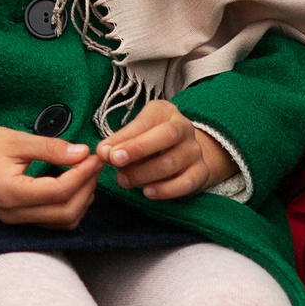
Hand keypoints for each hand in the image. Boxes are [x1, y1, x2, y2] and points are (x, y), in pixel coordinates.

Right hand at [0, 122, 99, 225]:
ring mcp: (14, 219)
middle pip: (66, 213)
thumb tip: (83, 152)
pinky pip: (51, 220)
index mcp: (12, 193)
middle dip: (87, 189)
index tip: (95, 155)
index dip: (83, 174)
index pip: (60, 191)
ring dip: (81, 200)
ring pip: (62, 221)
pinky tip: (72, 182)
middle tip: (95, 163)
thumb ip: (51, 148)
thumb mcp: (15, 140)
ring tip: (86, 172)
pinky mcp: (16, 217)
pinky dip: (69, 205)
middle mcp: (14, 213)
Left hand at [104, 100, 237, 200]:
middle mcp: (185, 128)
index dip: (126, 137)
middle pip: (166, 136)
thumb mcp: (136, 133)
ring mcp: (195, 151)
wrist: (185, 154)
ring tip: (124, 181)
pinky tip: (147, 192)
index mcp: (166, 113)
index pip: (146, 122)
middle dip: (138, 150)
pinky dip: (166, 190)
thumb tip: (103, 152)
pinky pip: (186, 183)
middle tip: (115, 163)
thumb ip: (121, 141)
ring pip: (172, 163)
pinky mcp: (201, 172)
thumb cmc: (152, 141)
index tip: (105, 151)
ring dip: (144, 174)